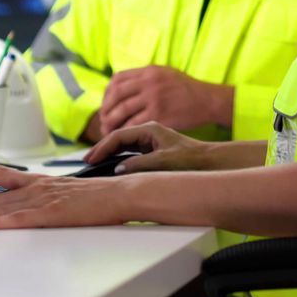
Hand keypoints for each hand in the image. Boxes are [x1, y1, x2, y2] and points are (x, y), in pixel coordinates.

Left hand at [0, 161, 132, 228]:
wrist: (123, 193)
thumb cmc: (104, 197)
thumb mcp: (72, 195)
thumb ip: (52, 200)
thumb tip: (41, 208)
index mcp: (42, 183)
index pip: (4, 175)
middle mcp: (38, 189)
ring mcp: (43, 200)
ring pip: (0, 208)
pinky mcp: (51, 214)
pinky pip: (18, 219)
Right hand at [86, 122, 215, 173]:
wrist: (209, 162)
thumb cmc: (191, 160)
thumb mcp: (164, 162)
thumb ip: (140, 165)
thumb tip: (118, 169)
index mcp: (150, 128)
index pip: (119, 135)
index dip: (102, 147)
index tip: (90, 159)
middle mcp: (148, 132)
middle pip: (118, 138)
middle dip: (101, 149)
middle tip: (86, 161)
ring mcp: (150, 140)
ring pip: (123, 145)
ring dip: (108, 153)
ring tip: (94, 163)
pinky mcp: (152, 150)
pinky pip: (130, 152)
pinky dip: (118, 158)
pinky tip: (110, 165)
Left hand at [99, 66, 229, 131]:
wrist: (208, 100)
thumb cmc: (187, 90)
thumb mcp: (165, 74)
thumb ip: (145, 78)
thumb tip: (122, 88)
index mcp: (149, 71)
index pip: (117, 79)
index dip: (107, 93)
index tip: (106, 105)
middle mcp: (149, 82)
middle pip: (116, 94)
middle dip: (105, 109)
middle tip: (103, 121)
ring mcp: (154, 98)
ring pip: (122, 111)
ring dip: (111, 122)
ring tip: (108, 131)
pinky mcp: (159, 115)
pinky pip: (134, 123)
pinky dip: (125, 130)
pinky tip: (123, 136)